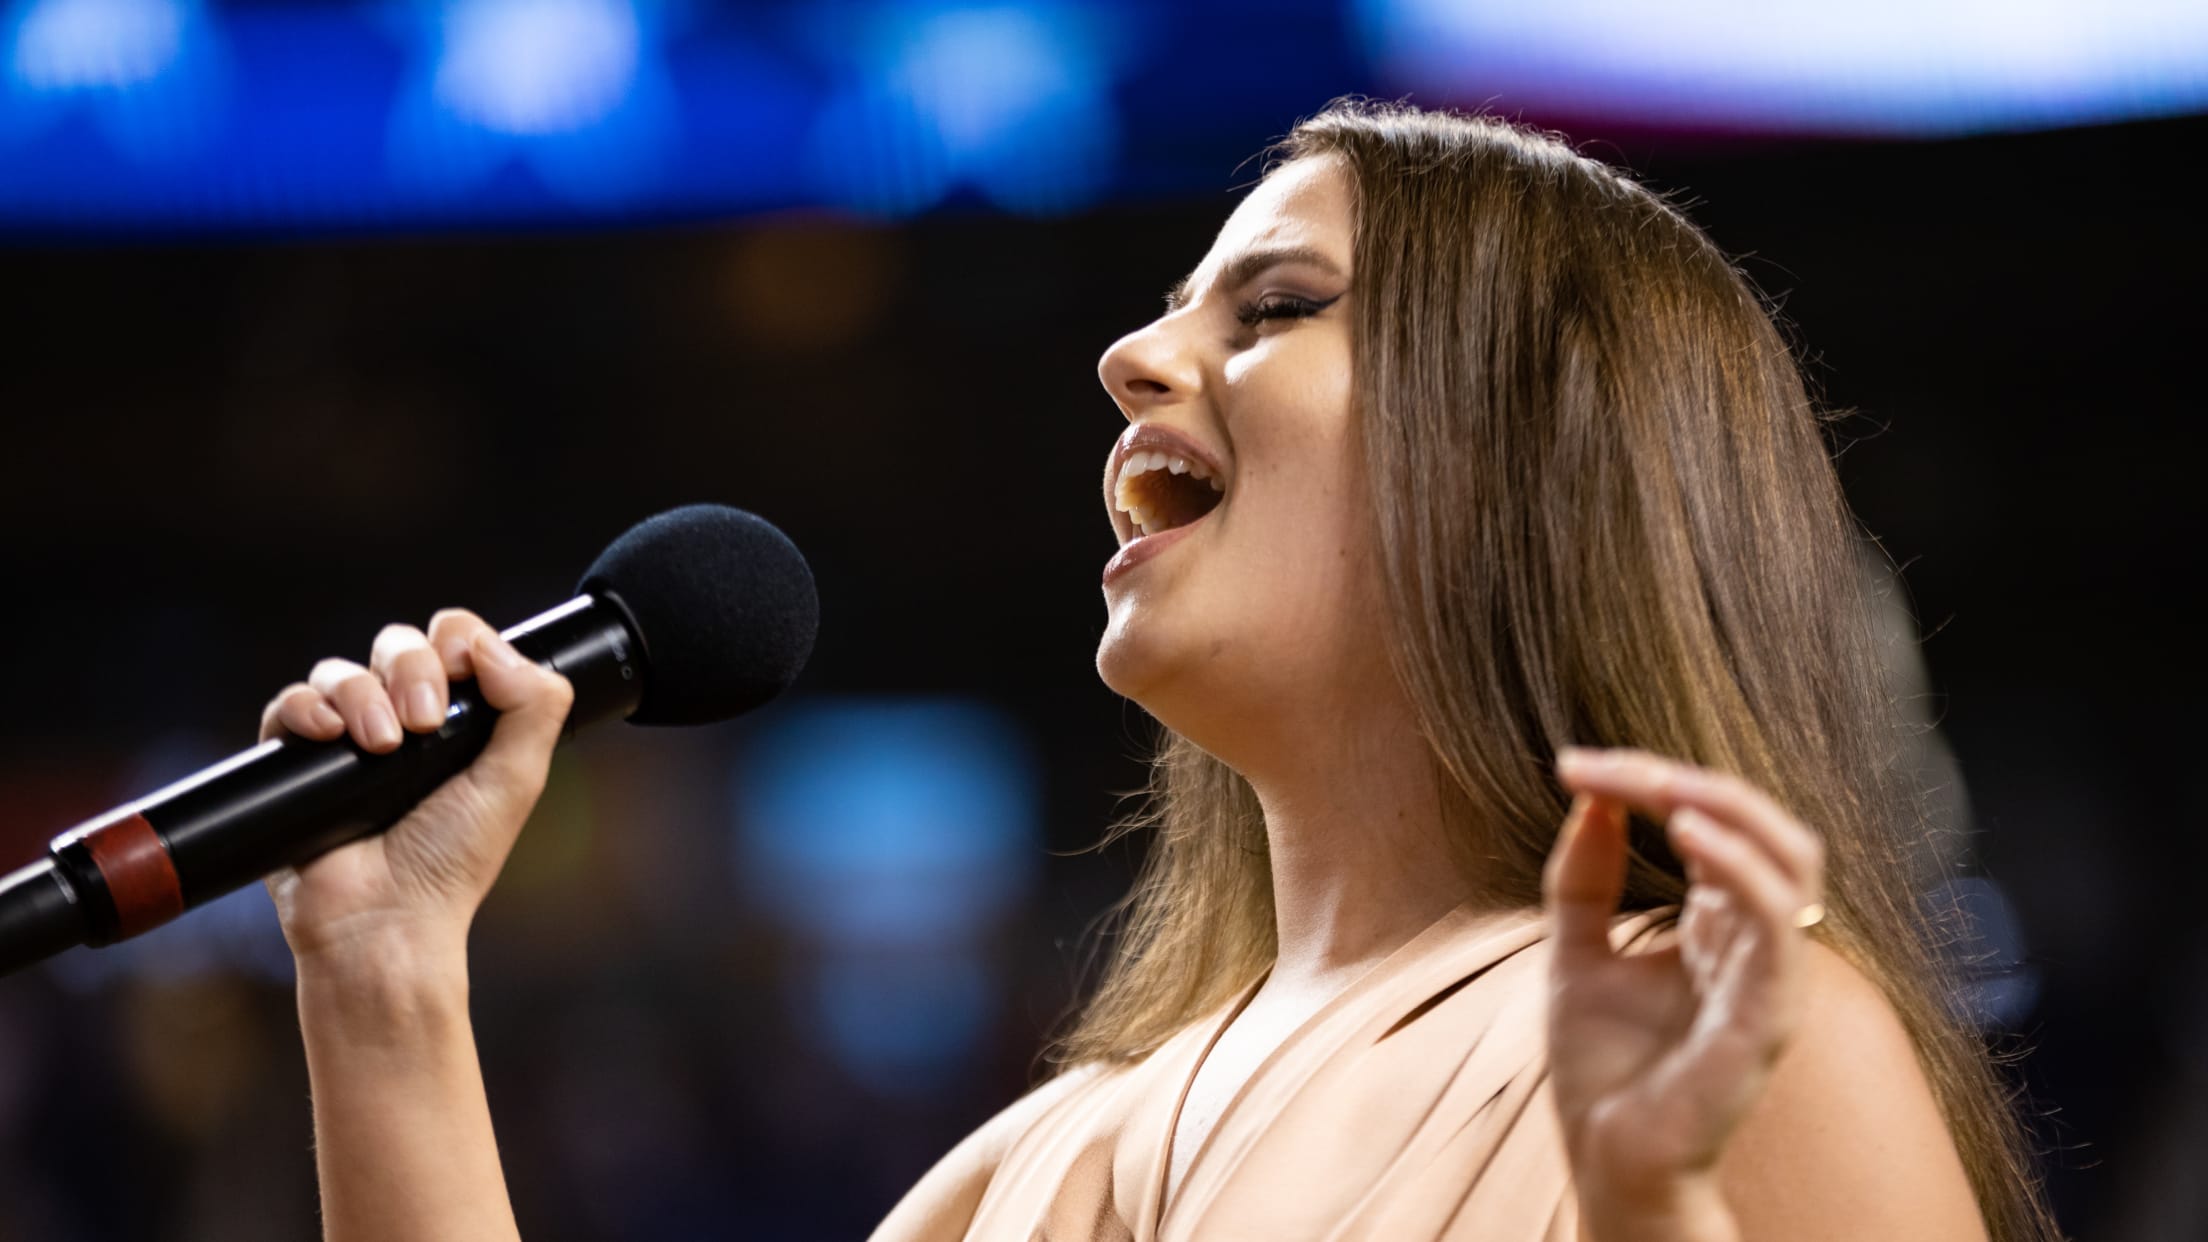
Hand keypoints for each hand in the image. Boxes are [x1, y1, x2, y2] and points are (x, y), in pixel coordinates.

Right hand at [257, 610, 573, 968]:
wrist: (384, 920)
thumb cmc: (451, 862)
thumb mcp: (517, 780)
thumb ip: (534, 706)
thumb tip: (495, 644)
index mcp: (458, 721)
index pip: (452, 643)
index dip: (457, 641)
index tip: (465, 672)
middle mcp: (401, 724)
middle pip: (397, 645)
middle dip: (411, 668)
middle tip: (425, 721)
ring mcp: (345, 741)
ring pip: (341, 670)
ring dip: (361, 693)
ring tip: (381, 745)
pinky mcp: (293, 763)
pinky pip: (288, 706)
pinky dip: (306, 708)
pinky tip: (328, 735)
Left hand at [1542, 747, 1825, 1232]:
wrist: (1608, 1159)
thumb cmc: (1604, 1071)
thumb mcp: (1573, 951)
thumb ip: (1584, 878)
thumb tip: (1589, 797)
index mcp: (1719, 923)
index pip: (1713, 824)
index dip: (1652, 782)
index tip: (1575, 764)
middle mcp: (1755, 941)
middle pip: (1764, 827)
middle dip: (1689, 779)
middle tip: (1612, 765)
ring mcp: (1769, 976)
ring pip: (1790, 860)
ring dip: (1722, 807)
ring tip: (1653, 786)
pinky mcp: (1767, 1014)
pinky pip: (1777, 924)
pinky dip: (1738, 867)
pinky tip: (1685, 833)